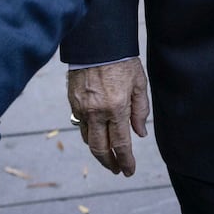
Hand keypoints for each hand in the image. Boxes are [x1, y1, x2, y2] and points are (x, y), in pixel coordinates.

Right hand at [67, 59, 148, 175]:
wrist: (97, 42)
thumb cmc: (122, 61)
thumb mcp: (139, 83)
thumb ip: (140, 110)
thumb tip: (140, 133)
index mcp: (116, 108)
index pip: (121, 144)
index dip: (125, 161)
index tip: (129, 171)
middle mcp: (97, 112)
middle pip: (100, 149)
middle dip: (109, 163)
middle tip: (117, 169)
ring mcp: (82, 108)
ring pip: (87, 139)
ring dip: (98, 151)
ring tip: (108, 156)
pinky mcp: (73, 102)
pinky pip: (80, 124)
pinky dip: (89, 134)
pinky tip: (97, 135)